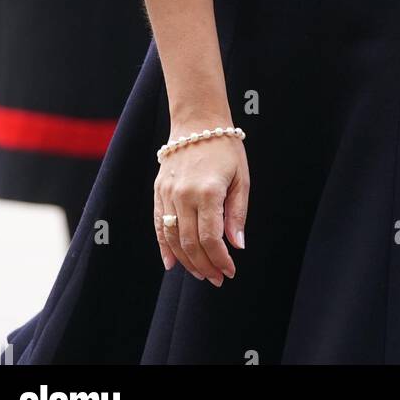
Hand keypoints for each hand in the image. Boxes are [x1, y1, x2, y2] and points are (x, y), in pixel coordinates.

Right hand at [154, 127, 248, 283]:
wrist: (197, 121)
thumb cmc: (225, 148)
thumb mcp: (241, 178)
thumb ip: (237, 213)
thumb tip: (237, 245)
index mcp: (208, 192)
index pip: (210, 238)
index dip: (220, 259)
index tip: (230, 271)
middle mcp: (184, 195)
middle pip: (190, 243)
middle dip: (205, 266)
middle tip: (217, 279)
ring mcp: (168, 194)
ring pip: (173, 238)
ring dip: (186, 261)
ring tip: (201, 274)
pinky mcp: (158, 192)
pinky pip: (158, 225)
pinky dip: (164, 247)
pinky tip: (171, 263)